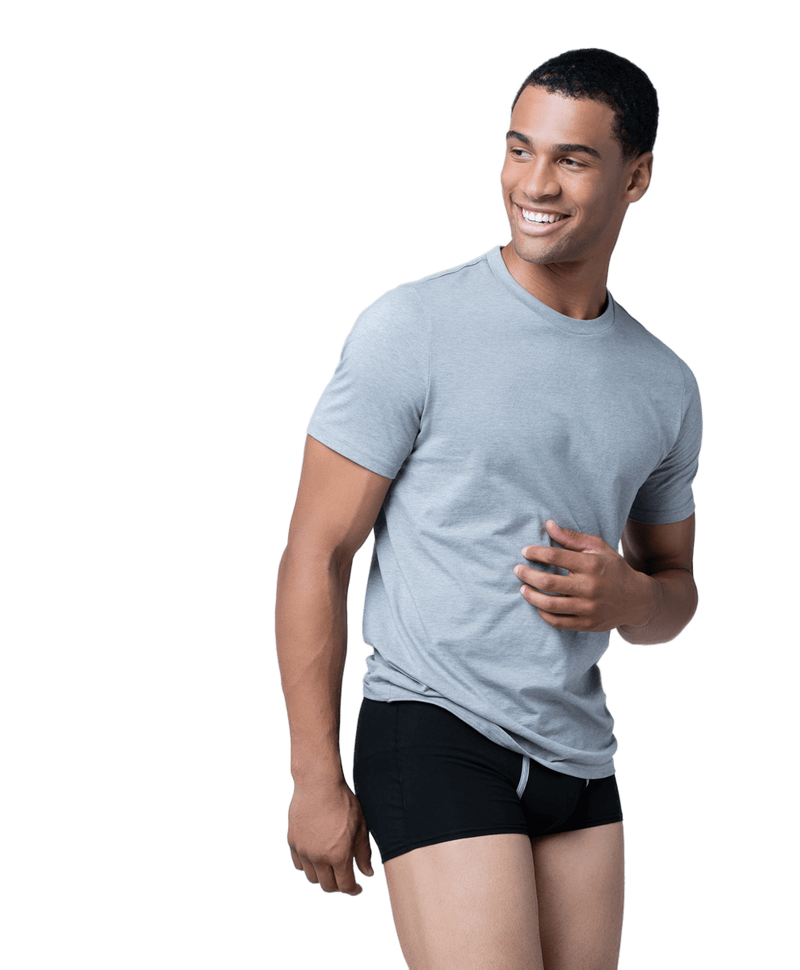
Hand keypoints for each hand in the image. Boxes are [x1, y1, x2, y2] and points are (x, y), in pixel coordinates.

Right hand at [287, 777, 373, 895]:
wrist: (318, 783)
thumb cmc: (342, 801)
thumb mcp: (360, 826)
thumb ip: (363, 852)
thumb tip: (367, 873)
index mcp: (338, 855)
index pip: (345, 885)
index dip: (353, 890)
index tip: (357, 887)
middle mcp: (319, 857)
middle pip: (327, 886)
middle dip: (338, 885)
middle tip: (344, 878)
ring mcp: (304, 850)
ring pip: (312, 877)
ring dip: (322, 876)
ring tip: (330, 867)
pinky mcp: (293, 842)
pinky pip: (299, 864)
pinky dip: (308, 866)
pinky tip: (316, 858)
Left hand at [514, 519, 653, 632]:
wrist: (637, 600)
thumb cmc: (613, 569)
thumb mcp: (598, 548)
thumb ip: (571, 538)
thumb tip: (548, 525)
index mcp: (591, 564)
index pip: (555, 556)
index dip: (536, 553)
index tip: (525, 551)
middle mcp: (589, 587)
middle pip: (548, 582)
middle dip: (527, 574)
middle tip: (517, 570)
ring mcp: (588, 608)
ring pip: (550, 605)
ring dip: (531, 596)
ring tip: (523, 588)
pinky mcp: (587, 624)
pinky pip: (559, 622)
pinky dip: (544, 614)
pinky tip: (538, 605)